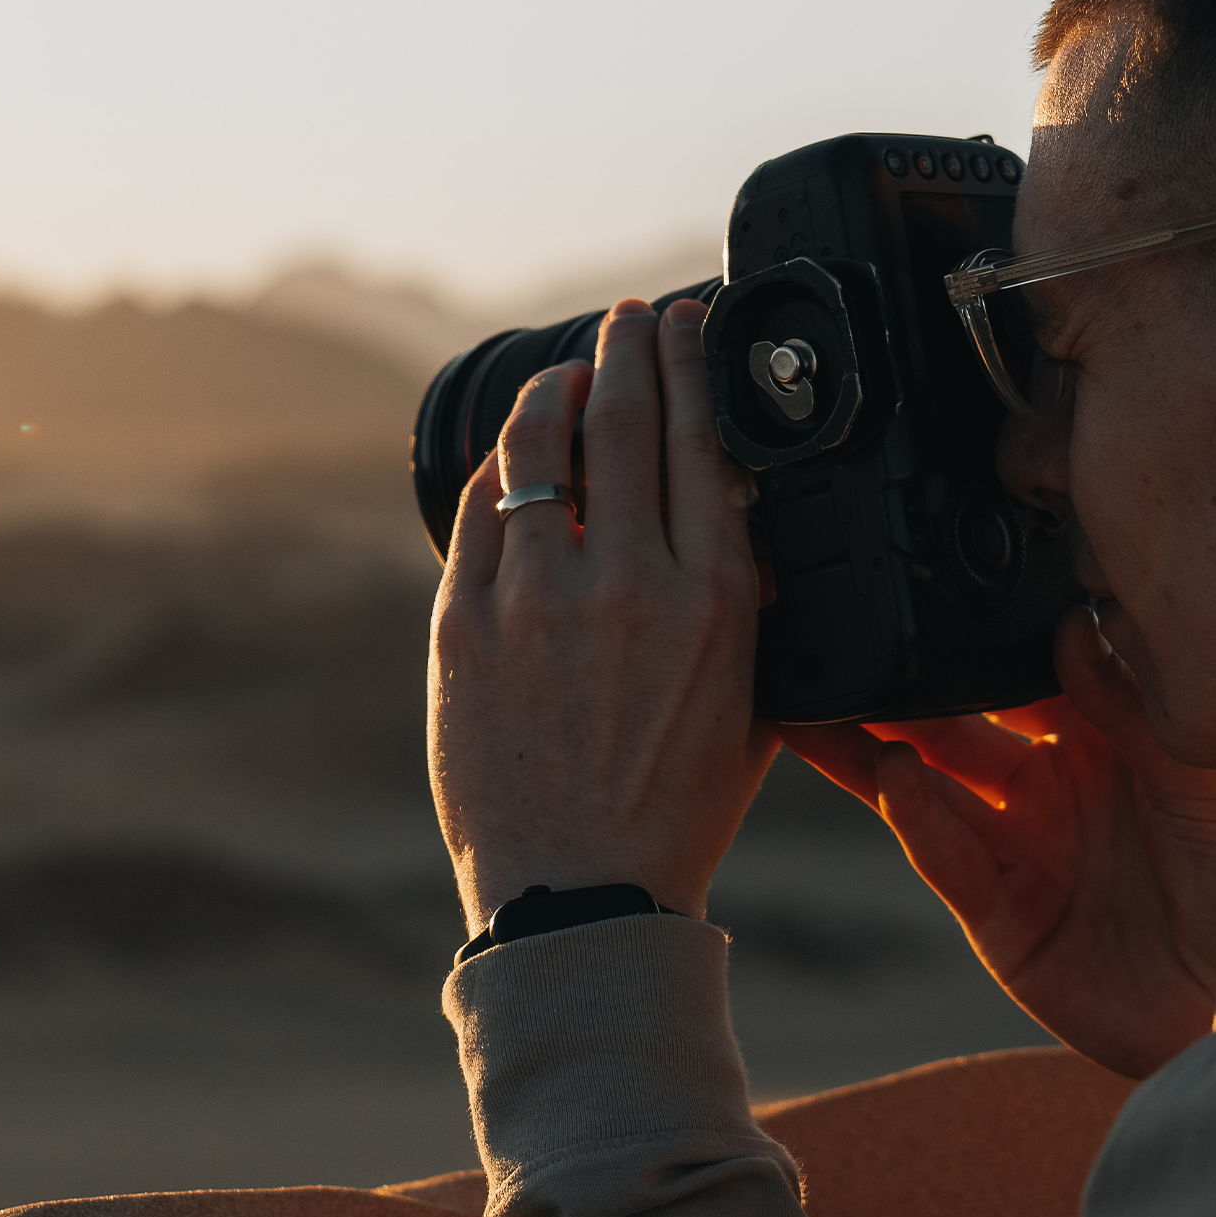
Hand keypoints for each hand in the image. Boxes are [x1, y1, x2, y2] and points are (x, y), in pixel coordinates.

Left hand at [429, 299, 772, 935]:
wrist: (579, 898)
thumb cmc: (673, 813)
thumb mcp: (754, 705)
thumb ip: (751, 610)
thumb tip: (743, 525)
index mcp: (715, 601)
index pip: (704, 439)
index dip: (691, 364)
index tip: (686, 323)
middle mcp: (628, 585)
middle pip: (626, 417)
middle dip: (627, 347)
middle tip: (630, 318)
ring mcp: (536, 601)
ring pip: (540, 446)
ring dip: (558, 389)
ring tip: (571, 370)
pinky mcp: (461, 626)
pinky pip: (479, 511)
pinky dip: (500, 467)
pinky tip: (512, 454)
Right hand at [785, 612, 1215, 1076]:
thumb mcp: (1199, 776)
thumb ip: (1127, 702)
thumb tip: (1071, 622)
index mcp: (1100, 743)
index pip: (1013, 681)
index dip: (967, 647)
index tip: (920, 600)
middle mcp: (1049, 790)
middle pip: (951, 730)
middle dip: (896, 696)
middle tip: (844, 649)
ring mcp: (1018, 852)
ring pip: (925, 791)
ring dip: (873, 751)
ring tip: (827, 709)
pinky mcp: (997, 918)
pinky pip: (943, 858)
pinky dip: (914, 819)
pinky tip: (892, 778)